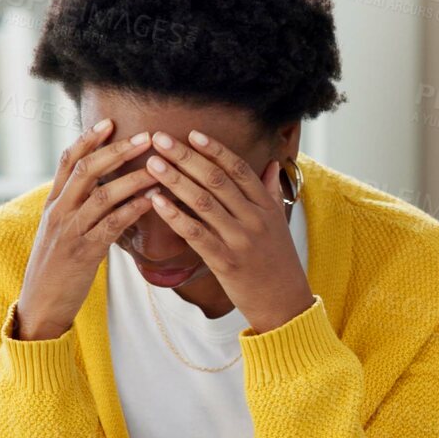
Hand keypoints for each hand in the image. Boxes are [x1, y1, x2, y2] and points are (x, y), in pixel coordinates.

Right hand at [11, 119, 159, 340]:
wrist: (40, 304)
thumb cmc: (56, 267)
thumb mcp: (58, 230)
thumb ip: (75, 207)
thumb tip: (99, 186)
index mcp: (52, 203)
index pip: (68, 161)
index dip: (89, 139)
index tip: (111, 122)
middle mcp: (58, 211)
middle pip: (87, 170)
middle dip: (117, 151)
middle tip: (147, 138)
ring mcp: (70, 231)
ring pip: (102, 195)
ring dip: (133, 178)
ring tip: (159, 167)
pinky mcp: (83, 253)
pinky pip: (112, 225)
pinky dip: (134, 209)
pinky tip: (154, 200)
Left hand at [145, 130, 314, 334]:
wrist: (286, 303)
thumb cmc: (279, 262)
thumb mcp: (280, 223)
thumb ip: (271, 192)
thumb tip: (271, 164)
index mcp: (266, 206)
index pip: (238, 169)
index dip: (214, 150)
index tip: (192, 134)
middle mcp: (254, 218)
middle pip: (216, 179)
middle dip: (186, 157)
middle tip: (160, 139)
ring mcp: (240, 240)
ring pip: (203, 202)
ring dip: (175, 180)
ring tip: (153, 164)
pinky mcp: (225, 262)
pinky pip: (196, 234)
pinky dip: (175, 216)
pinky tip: (156, 202)